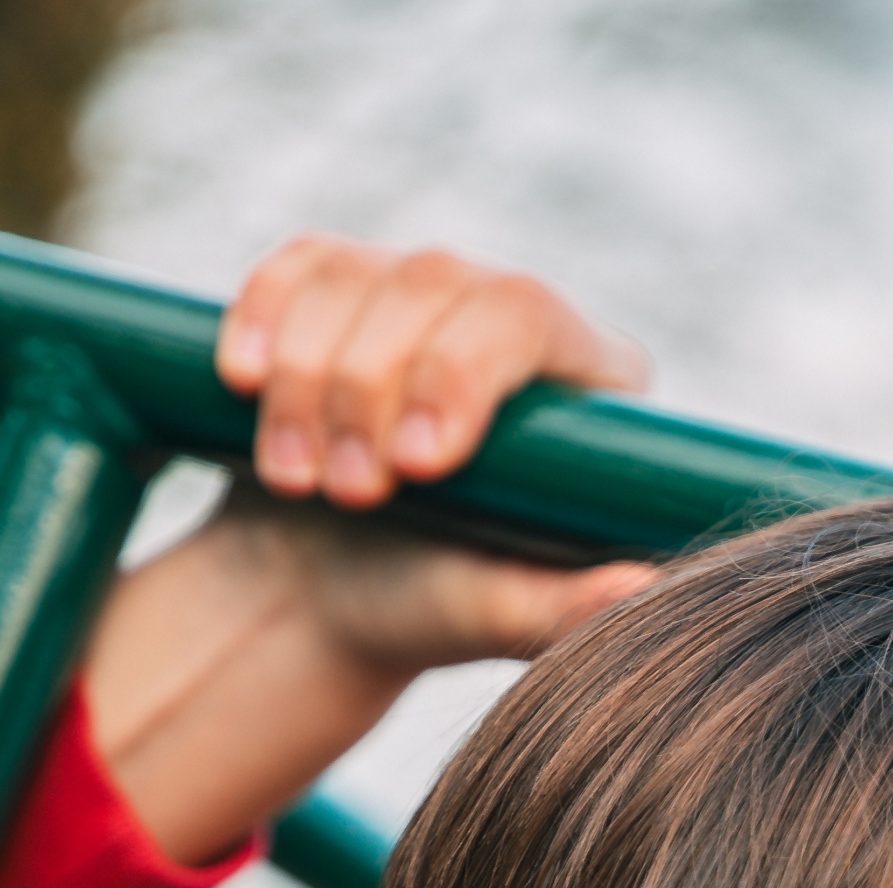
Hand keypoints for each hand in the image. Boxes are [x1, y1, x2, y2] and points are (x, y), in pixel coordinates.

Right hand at [84, 239, 659, 863]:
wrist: (317, 595)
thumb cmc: (424, 608)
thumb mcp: (496, 616)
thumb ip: (571, 607)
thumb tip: (649, 591)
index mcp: (585, 379)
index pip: (526, 314)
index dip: (457, 372)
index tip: (415, 464)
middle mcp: (511, 317)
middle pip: (435, 282)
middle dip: (368, 388)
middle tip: (349, 495)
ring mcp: (423, 294)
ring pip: (356, 275)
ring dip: (307, 382)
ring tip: (298, 481)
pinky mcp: (339, 291)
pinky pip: (295, 268)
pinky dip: (261, 323)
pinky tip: (243, 386)